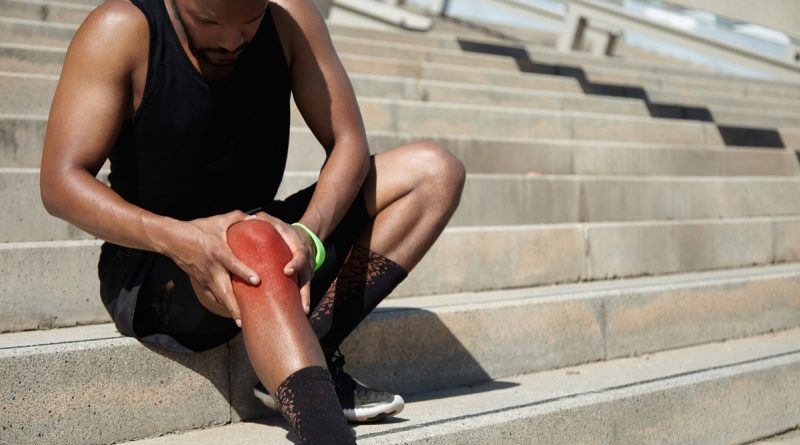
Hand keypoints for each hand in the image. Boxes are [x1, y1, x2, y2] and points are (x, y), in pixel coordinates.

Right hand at [164, 210, 260, 325]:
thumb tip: (256, 218)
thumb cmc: (198, 229)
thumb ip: (238, 218)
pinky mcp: (200, 283)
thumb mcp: (218, 220)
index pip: (232, 264)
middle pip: (224, 291)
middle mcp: (212, 268)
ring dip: (230, 310)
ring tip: (242, 323)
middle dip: (234, 307)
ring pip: (218, 298)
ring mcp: (205, 278)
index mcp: (218, 252)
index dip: (244, 272)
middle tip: (245, 319)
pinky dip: (222, 305)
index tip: (257, 281)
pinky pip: (212, 297)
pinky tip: (232, 313)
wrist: (173, 239)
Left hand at [245, 212, 315, 313]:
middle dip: (304, 292)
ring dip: (305, 301)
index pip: (300, 255)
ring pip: (307, 287)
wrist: (304, 237)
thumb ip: (265, 220)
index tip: (287, 271)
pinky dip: (300, 302)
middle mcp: (307, 261)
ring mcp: (307, 271)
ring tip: (302, 314)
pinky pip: (302, 291)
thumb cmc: (284, 231)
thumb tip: (250, 219)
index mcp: (299, 247)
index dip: (296, 263)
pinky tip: (296, 314)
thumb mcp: (277, 223)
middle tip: (301, 305)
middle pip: (308, 277)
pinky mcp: (304, 279)